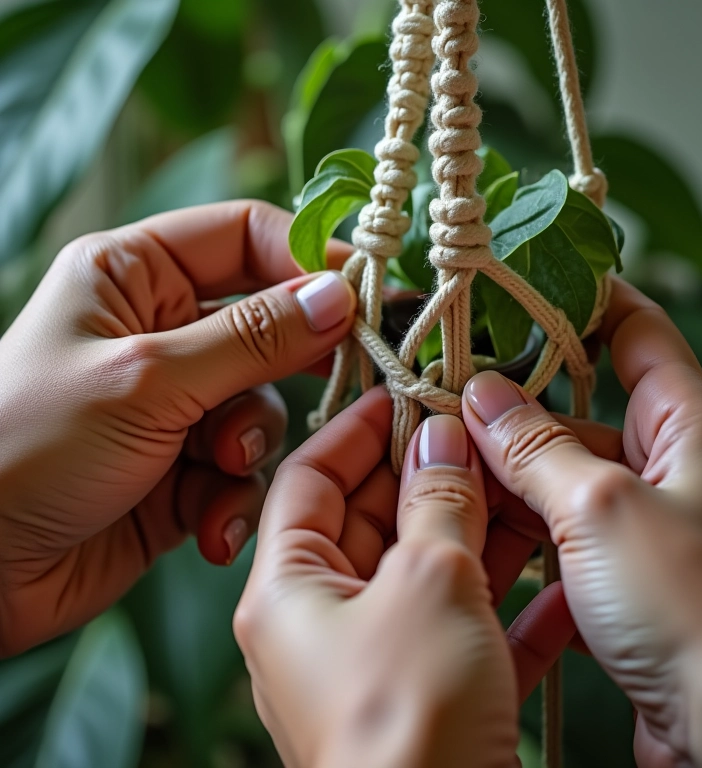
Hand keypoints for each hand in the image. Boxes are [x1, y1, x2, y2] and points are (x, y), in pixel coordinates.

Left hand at [0, 201, 356, 655]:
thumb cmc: (27, 447)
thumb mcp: (148, 377)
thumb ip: (252, 337)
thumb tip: (339, 296)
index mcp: (134, 274)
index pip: (246, 235)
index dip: (308, 260)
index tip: (365, 297)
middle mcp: (161, 330)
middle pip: (268, 323)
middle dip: (296, 361)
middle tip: (343, 379)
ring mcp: (176, 402)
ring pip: (262, 402)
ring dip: (248, 441)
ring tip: (217, 467)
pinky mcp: (184, 468)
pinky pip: (242, 468)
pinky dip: (231, 496)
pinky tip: (206, 525)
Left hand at [234, 389, 574, 767]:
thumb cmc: (407, 719)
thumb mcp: (428, 580)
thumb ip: (436, 499)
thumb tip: (440, 436)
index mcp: (287, 589)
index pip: (309, 477)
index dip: (356, 428)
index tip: (404, 395)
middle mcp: (318, 623)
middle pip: (366, 519)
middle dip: (422, 474)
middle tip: (472, 436)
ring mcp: (372, 660)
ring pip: (418, 568)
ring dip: (470, 527)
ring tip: (515, 486)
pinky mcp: (423, 693)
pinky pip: (457, 623)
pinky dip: (498, 596)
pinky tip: (546, 576)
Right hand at [463, 278, 701, 767]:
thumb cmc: (692, 605)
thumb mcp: (600, 505)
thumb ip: (535, 445)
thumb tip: (480, 395)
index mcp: (689, 423)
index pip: (636, 331)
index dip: (581, 300)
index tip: (518, 287)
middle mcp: (669, 462)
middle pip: (577, 409)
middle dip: (513, 406)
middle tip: (444, 399)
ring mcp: (640, 516)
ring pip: (558, 471)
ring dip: (506, 469)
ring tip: (442, 462)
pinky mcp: (618, 566)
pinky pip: (556, 525)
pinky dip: (517, 521)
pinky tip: (472, 521)